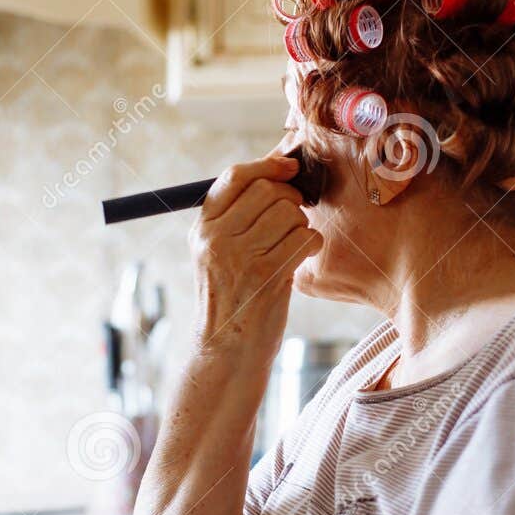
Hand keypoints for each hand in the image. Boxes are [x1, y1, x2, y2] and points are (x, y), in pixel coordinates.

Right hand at [189, 153, 322, 359]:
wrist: (227, 349)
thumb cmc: (232, 297)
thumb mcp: (218, 254)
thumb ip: (238, 216)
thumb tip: (278, 168)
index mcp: (202, 228)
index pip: (235, 176)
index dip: (267, 165)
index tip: (289, 166)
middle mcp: (216, 239)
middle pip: (268, 191)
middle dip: (291, 199)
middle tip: (294, 218)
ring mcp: (239, 256)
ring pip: (289, 213)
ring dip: (301, 225)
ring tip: (293, 244)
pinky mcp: (266, 275)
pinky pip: (304, 238)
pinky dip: (311, 244)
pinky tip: (302, 257)